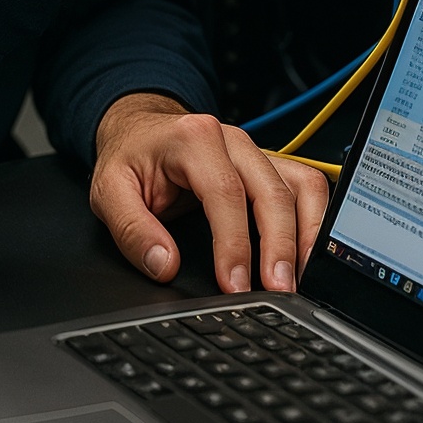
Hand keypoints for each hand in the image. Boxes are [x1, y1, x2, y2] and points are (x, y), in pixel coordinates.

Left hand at [90, 94, 329, 293]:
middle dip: (280, 247)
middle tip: (277, 292)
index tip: (235, 285)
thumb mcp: (109, 190)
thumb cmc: (129, 158)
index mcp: (194, 138)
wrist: (140, 131)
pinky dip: (314, 222)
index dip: (235, 244)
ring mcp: (257, 151)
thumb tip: (163, 264)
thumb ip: (131, 229)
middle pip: (273, 191)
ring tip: (298, 279)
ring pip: (301, 186)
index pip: (226, 193)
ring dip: (306, 235)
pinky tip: (306, 256)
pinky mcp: (270, 166)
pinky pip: (306, 187)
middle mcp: (233, 140)